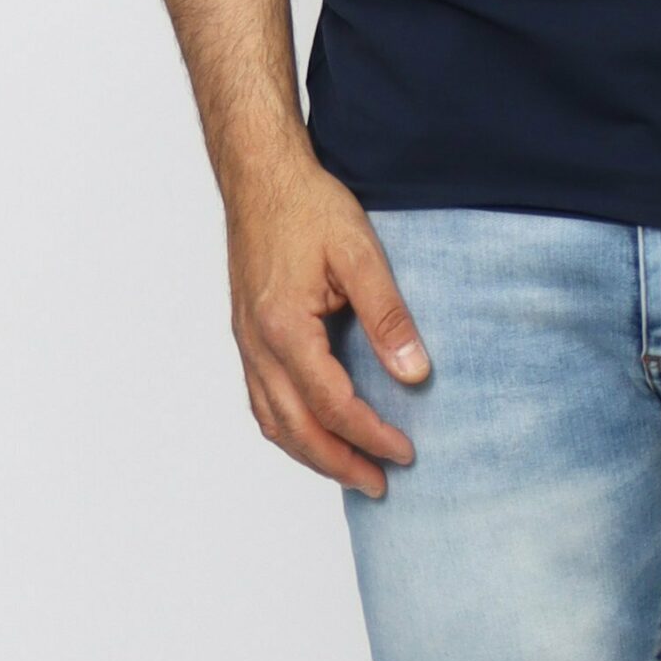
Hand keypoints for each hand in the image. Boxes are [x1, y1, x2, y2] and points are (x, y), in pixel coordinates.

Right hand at [226, 158, 430, 497]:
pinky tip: (311, 429)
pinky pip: (261, 399)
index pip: (332, 405)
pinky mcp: (246, 333)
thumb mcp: (359, 252)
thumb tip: (414, 373)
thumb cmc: (307, 205)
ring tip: (350, 469)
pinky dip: (288, 427)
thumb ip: (387, 315)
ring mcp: (246, 342)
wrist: (260, 174)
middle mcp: (257, 345)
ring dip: (310, 453)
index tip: (405, 452)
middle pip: (295, 428)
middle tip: (380, 485)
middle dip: (339, 464)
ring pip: (272, 421)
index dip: (371, 435)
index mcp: (284, 328)